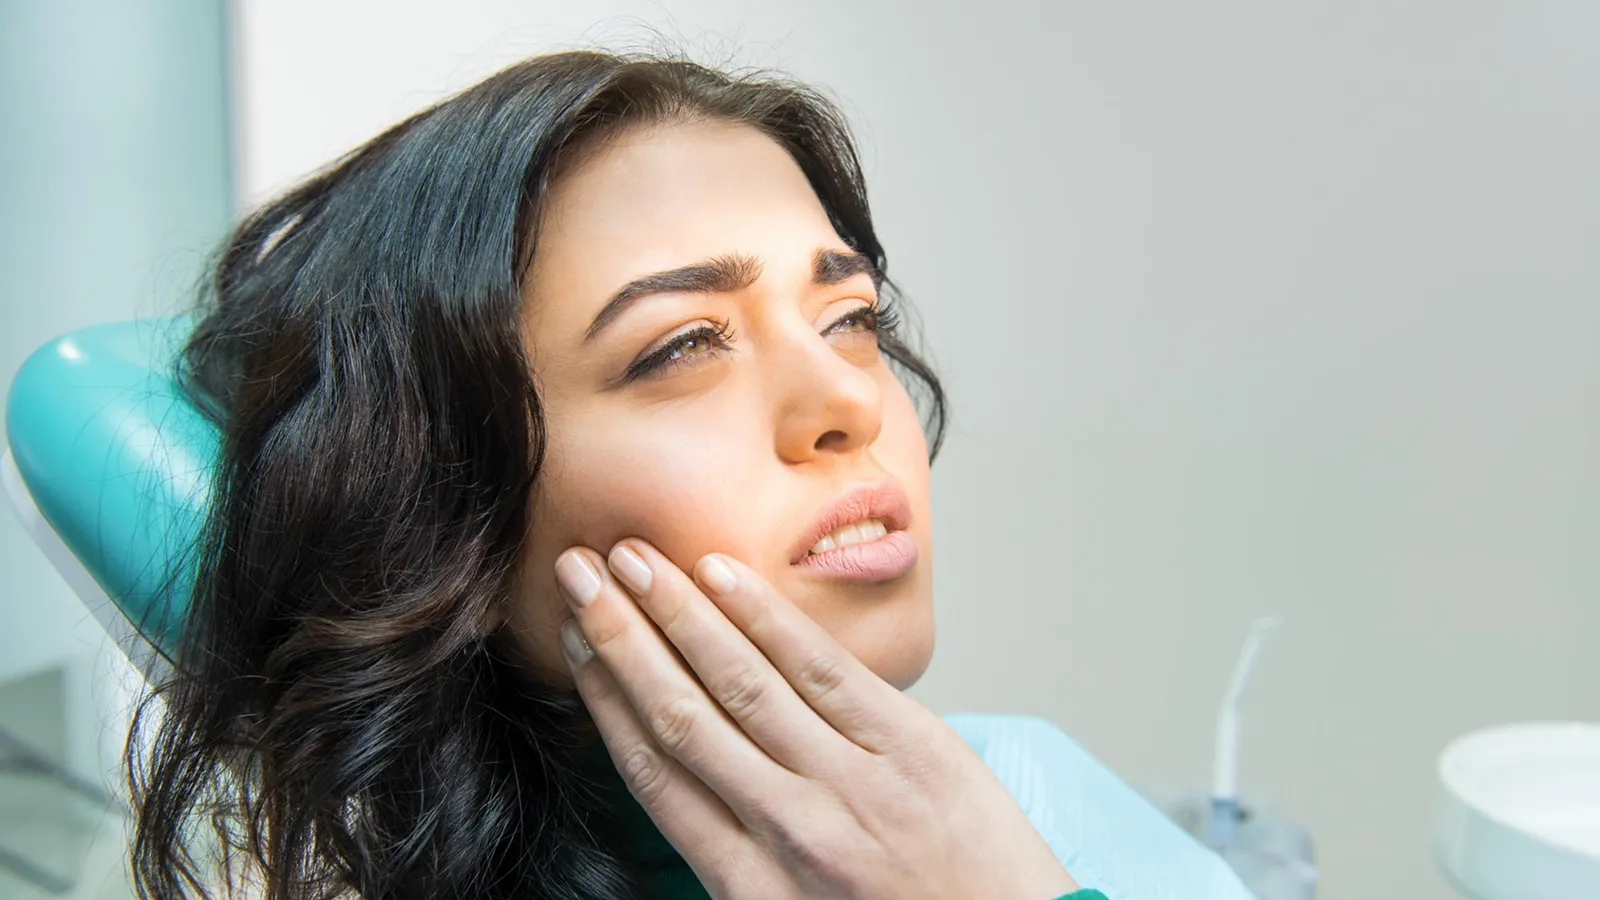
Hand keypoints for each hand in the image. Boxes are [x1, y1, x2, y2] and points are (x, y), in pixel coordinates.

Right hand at [554, 539, 1078, 899]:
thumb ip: (739, 859)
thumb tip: (685, 781)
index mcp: (749, 886)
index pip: (653, 774)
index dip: (604, 699)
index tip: (574, 643)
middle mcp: (788, 830)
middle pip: (680, 715)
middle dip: (620, 636)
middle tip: (578, 571)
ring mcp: (850, 783)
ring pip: (740, 681)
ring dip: (677, 611)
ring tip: (633, 556)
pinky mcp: (910, 746)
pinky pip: (821, 669)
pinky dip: (766, 618)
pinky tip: (723, 574)